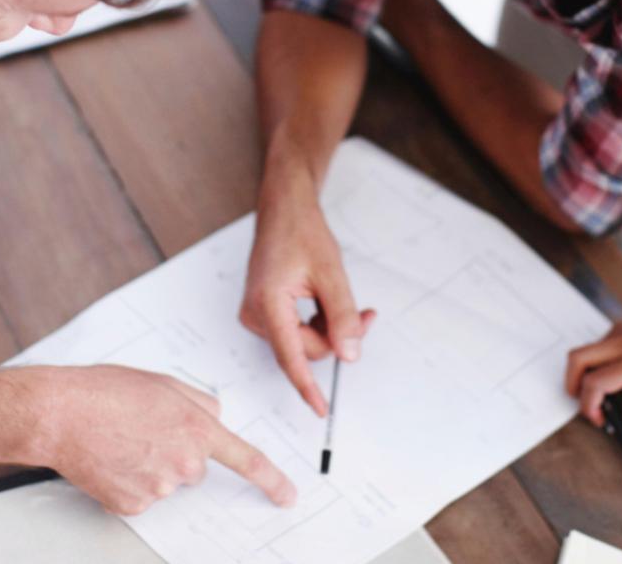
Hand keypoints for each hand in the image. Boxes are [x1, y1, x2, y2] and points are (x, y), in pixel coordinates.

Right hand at [37, 365, 296, 515]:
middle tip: (142, 430)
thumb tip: (214, 418)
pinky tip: (109, 460)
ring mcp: (158, 487)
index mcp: (197, 427)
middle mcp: (184, 462)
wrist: (59, 414)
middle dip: (175, 451)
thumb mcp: (163, 383)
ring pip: (165, 481)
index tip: (286, 495)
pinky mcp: (132, 505)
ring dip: (148, 466)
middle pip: (194, 467)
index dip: (271, 480)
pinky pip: (140, 496)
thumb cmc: (104, 392)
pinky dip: (127, 482)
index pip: (246, 460)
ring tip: (118, 440)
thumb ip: (199, 402)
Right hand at [240, 190, 374, 415]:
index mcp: (268, 303)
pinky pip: (296, 333)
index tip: (321, 409)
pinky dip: (318, 324)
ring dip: (329, 329)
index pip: (291, 356)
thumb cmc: (302, 234)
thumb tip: (350, 355)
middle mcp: (255, 314)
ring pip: (303, 342)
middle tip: (366, 315)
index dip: (308, 386)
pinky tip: (326, 302)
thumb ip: (342, 317)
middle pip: (305, 349)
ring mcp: (257, 315)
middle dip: (337, 337)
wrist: (284, 212)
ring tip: (344, 300)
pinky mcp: (263, 314)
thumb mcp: (332, 274)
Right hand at [564, 315, 621, 433]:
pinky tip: (611, 379)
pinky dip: (594, 365)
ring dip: (584, 375)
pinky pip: (596, 347)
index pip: (597, 380)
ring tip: (602, 396)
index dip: (589, 405)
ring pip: (585, 352)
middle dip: (572, 385)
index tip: (599, 419)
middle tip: (586, 406)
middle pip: (578, 358)